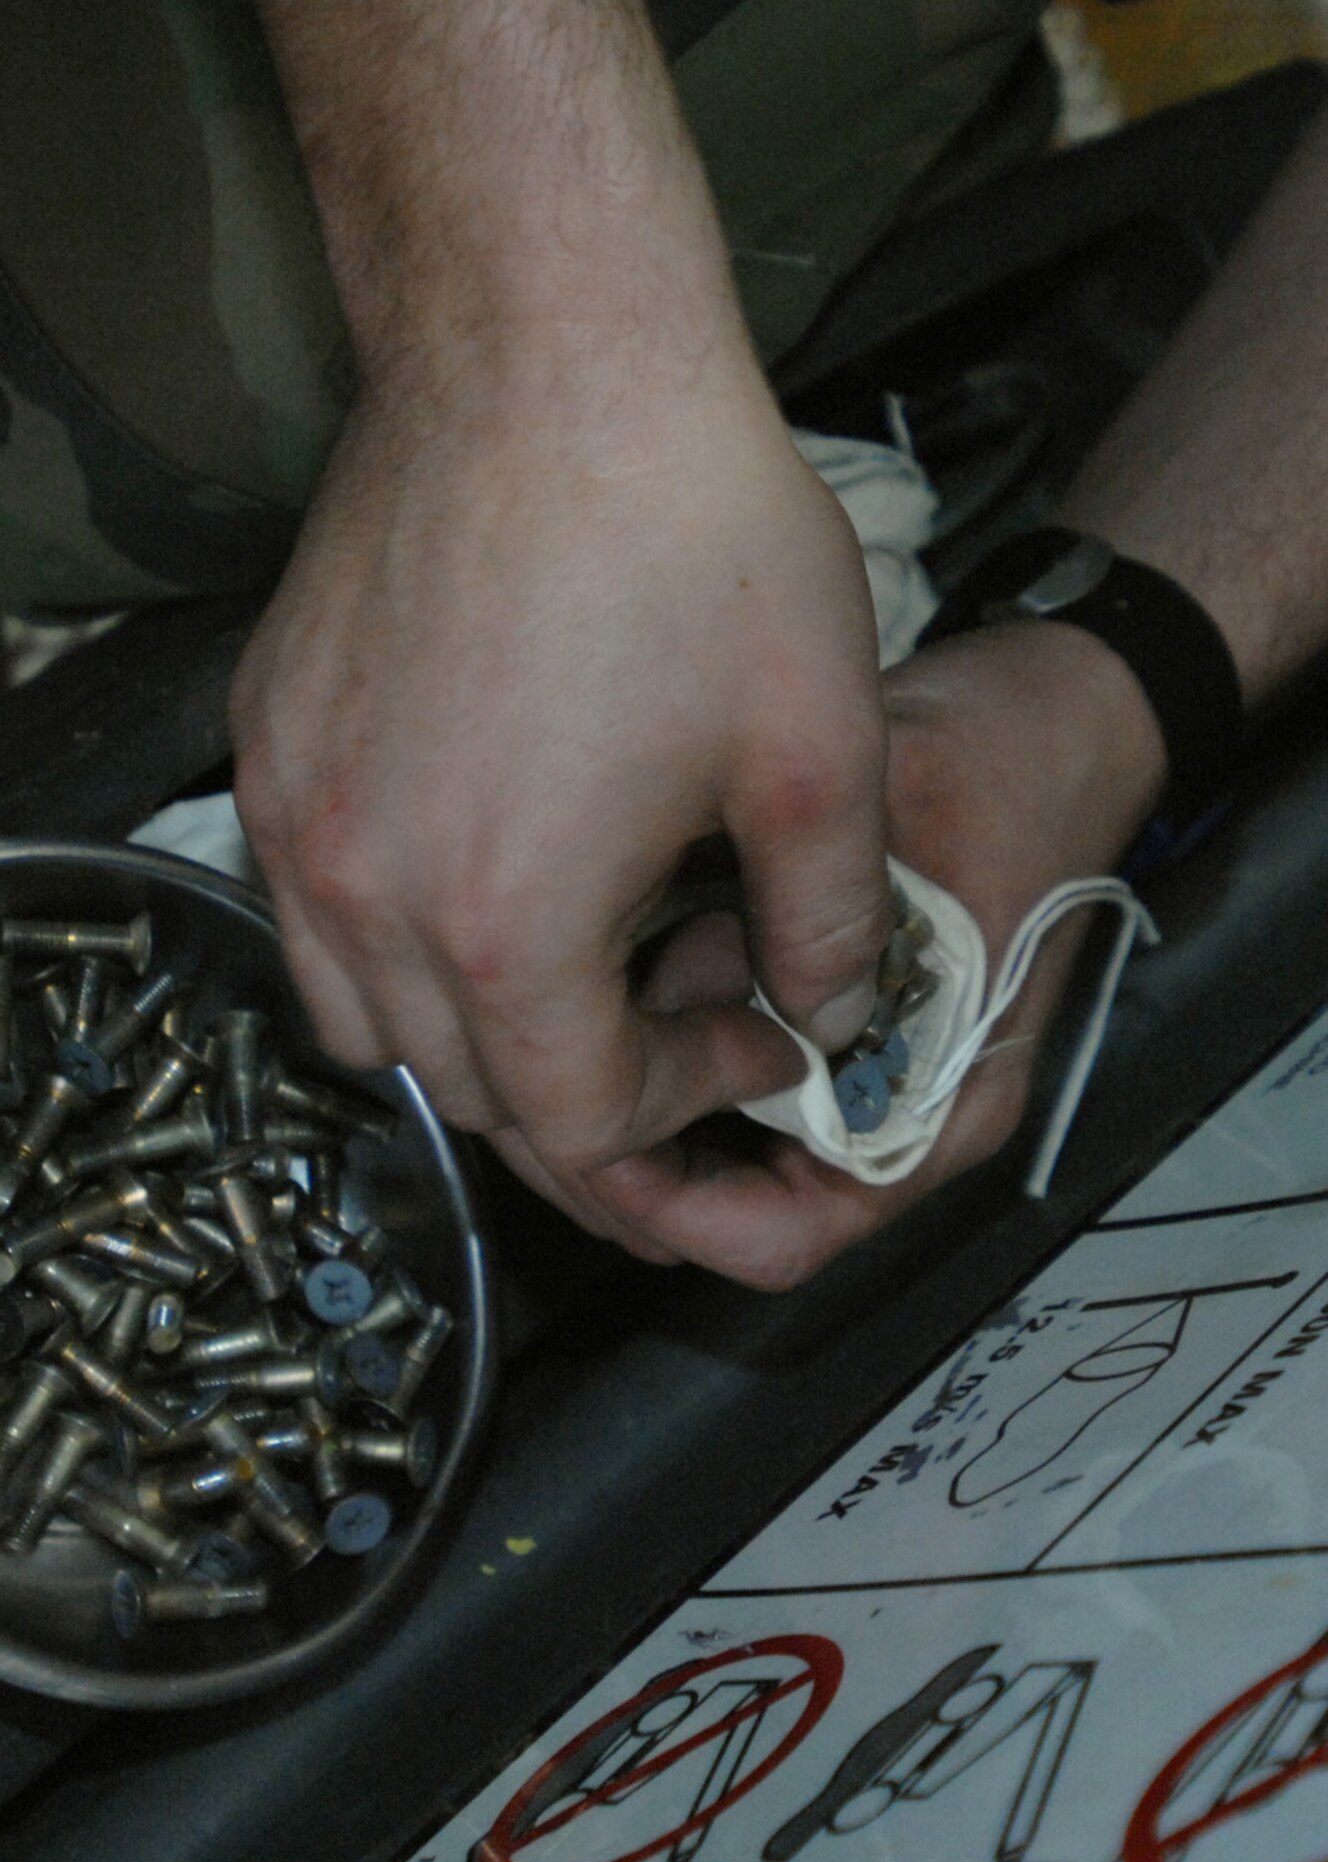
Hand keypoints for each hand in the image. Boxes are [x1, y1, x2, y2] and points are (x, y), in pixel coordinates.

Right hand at [229, 340, 891, 1260]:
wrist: (544, 343)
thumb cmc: (691, 531)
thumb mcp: (822, 747)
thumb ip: (830, 924)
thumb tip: (820, 1017)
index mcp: (506, 924)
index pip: (581, 1123)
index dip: (686, 1115)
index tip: (757, 1043)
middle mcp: (367, 895)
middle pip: (473, 1097)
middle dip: (594, 1100)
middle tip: (683, 1039)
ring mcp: (296, 818)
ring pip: (373, 1027)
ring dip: (484, 1042)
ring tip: (583, 974)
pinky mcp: (268, 742)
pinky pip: (312, 916)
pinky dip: (396, 947)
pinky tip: (485, 875)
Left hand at [579, 617, 1167, 1286]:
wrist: (1070, 713)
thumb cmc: (1016, 762)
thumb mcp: (899, 812)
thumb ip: (784, 913)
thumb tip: (657, 986)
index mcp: (942, 1103)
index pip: (783, 1235)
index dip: (671, 1210)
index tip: (590, 1136)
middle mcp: (900, 1111)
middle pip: (736, 1203)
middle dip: (636, 1157)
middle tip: (554, 1079)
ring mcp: (866, 1071)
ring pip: (720, 1143)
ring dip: (646, 1096)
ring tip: (585, 1016)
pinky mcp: (838, 1024)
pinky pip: (732, 1069)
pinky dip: (673, 1038)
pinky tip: (630, 970)